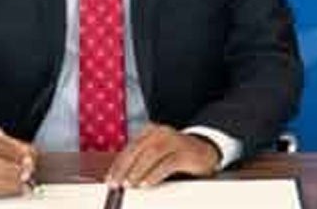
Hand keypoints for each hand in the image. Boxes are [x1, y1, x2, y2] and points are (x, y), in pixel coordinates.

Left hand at [105, 124, 221, 187]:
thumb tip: (120, 176)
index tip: (110, 178)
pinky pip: (167, 163)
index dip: (118, 164)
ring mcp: (175, 141)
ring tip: (130, 184)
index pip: (130, 148)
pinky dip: (155, 174)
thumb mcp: (157, 154)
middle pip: (138, 150)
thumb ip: (140, 161)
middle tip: (117, 183)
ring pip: (151, 154)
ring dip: (138, 170)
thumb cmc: (177, 155)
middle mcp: (162, 133)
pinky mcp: (185, 152)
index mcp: (152, 131)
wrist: (206, 151)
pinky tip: (147, 183)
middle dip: (124, 168)